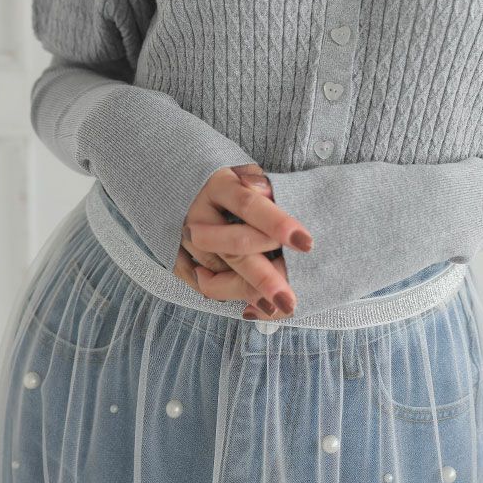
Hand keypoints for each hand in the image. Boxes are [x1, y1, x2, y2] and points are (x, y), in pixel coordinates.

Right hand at [172, 164, 311, 319]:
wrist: (185, 186)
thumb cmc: (232, 183)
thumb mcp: (247, 173)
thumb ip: (262, 185)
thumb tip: (263, 191)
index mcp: (220, 186)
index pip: (249, 206)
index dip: (277, 224)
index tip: (306, 243)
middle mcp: (198, 214)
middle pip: (234, 248)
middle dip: (264, 277)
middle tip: (289, 300)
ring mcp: (183, 239)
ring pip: (217, 274)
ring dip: (249, 293)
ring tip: (279, 308)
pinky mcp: (176, 259)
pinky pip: (203, 286)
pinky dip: (230, 297)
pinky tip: (255, 306)